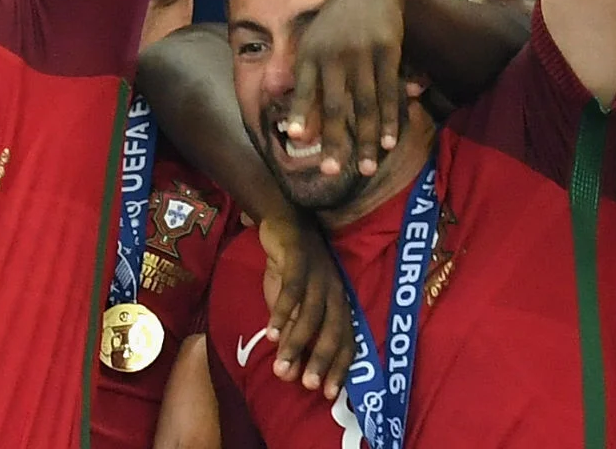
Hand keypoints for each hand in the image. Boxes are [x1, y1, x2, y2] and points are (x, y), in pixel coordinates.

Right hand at [257, 213, 352, 398]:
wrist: (282, 222)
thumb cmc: (290, 269)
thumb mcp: (292, 304)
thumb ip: (291, 332)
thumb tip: (287, 369)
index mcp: (339, 304)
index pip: (345, 341)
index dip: (338, 368)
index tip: (328, 394)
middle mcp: (335, 291)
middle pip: (332, 332)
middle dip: (320, 361)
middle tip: (307, 386)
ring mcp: (319, 275)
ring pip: (312, 315)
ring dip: (296, 343)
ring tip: (281, 366)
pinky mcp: (300, 260)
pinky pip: (293, 291)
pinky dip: (282, 314)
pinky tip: (269, 332)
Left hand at [287, 0, 417, 178]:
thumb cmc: (332, 29)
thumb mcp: (313, 48)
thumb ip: (307, 85)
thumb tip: (298, 130)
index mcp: (309, 54)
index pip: (303, 89)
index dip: (301, 113)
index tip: (295, 138)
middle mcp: (334, 55)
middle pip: (336, 105)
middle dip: (334, 140)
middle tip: (332, 172)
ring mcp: (362, 54)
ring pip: (365, 105)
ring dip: (367, 139)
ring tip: (367, 169)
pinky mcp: (388, 52)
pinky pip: (388, 93)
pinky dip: (389, 119)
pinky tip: (390, 142)